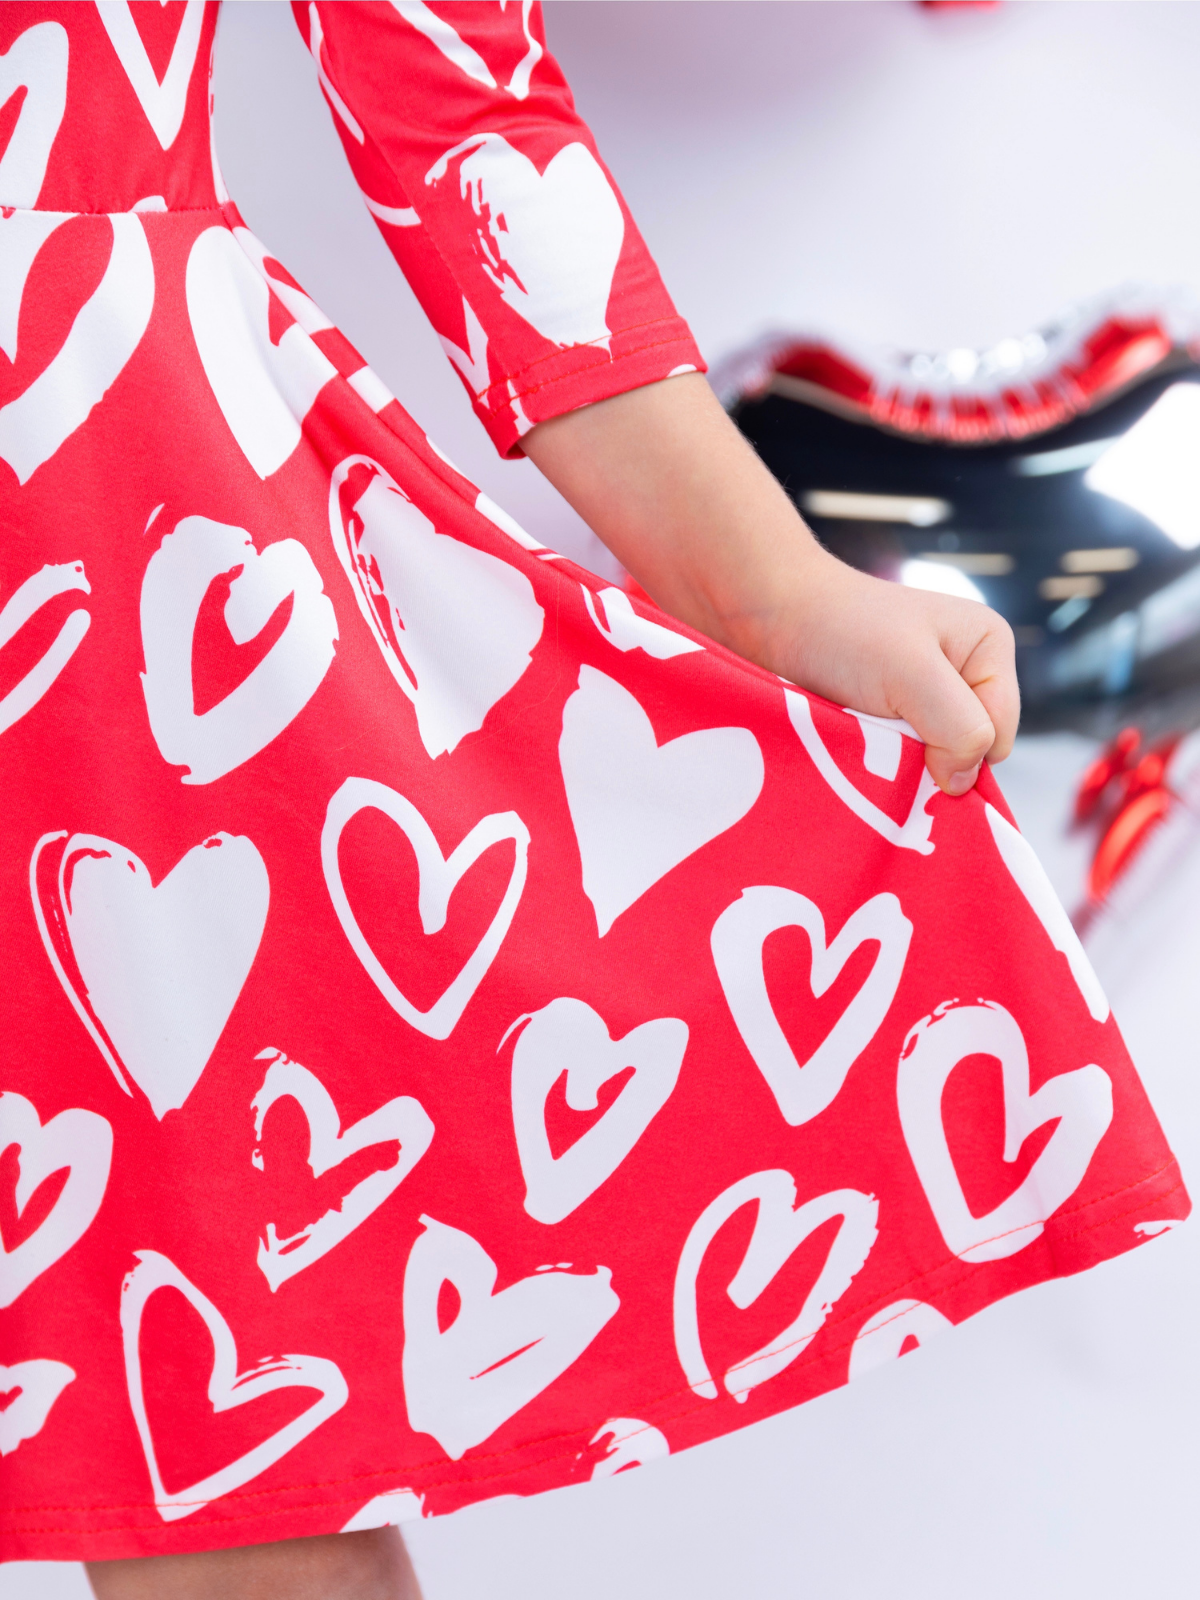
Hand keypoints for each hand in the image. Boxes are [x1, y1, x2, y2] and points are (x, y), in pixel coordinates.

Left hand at [754, 551, 1016, 793]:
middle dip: (930, 758)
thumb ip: (959, 728)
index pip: (999, 738)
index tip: (908, 733)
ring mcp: (927, 696)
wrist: (772, 615)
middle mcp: (964, 672)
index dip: (960, 751)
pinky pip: (901, 758)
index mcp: (989, 649)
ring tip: (863, 733)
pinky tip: (853, 739)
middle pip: (968, 753)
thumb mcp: (914, 674)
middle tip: (881, 735)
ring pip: (933, 761)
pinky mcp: (891, 714)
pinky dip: (879, 759)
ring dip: (899, 761)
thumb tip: (963, 785)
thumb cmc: (844, 632)